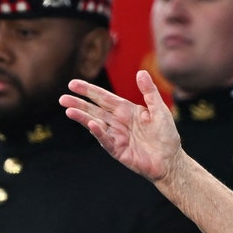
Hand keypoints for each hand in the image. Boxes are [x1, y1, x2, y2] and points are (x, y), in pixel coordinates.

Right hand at [61, 71, 182, 182]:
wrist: (171, 161)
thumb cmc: (166, 135)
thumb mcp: (160, 110)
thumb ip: (150, 92)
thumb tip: (141, 72)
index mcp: (126, 110)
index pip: (104, 98)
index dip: (89, 91)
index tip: (72, 84)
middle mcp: (118, 122)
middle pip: (95, 110)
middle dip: (79, 103)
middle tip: (62, 98)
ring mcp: (116, 136)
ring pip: (96, 124)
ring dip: (82, 117)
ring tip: (69, 110)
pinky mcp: (118, 150)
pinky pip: (106, 140)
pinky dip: (98, 132)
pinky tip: (91, 124)